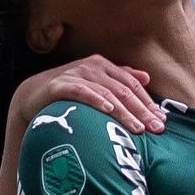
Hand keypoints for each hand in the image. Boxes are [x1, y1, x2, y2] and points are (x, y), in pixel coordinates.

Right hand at [11, 55, 165, 136]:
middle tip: (156, 128)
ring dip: (125, 112)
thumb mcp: (96, 84)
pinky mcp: (60, 85)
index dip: (148, 102)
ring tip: (138, 128)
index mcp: (104, 66)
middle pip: (124, 91)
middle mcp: (92, 67)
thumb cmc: (70, 92)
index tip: (162, 120)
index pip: (132, 85)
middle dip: (142, 111)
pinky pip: (82, 92)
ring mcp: (76, 74)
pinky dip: (96, 100)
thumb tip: (146, 78)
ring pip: (107, 93)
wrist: (32, 95)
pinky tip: (108, 110)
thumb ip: (120, 79)